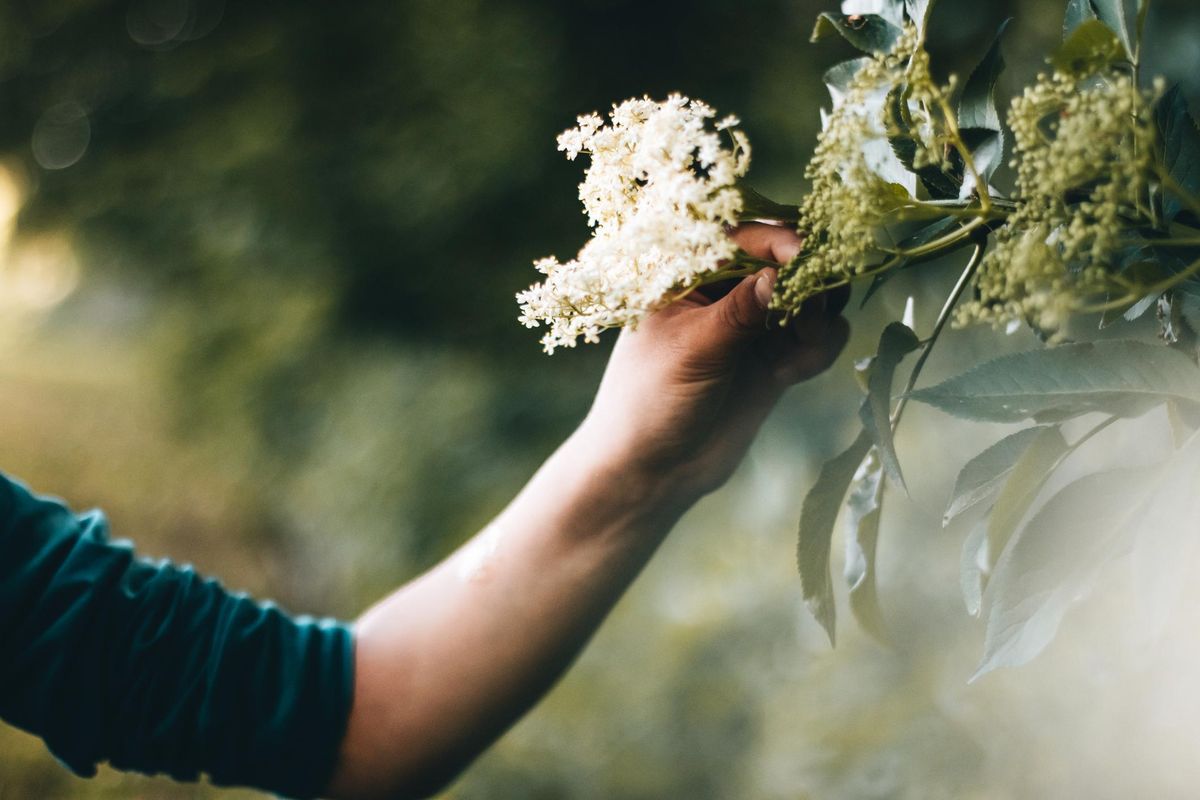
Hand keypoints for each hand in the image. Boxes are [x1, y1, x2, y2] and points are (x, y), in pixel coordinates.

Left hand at [578, 222, 849, 500]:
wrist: (652, 471)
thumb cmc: (650, 401)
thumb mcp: (693, 350)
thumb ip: (740, 311)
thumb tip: (783, 272)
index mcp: (688, 274)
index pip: (742, 237)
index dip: (779, 240)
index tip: (804, 257)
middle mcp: (725, 292)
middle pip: (789, 261)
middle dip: (811, 280)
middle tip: (811, 313)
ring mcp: (753, 325)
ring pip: (811, 299)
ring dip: (819, 318)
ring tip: (802, 347)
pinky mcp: (775, 360)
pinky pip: (817, 338)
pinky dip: (819, 349)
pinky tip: (790, 375)